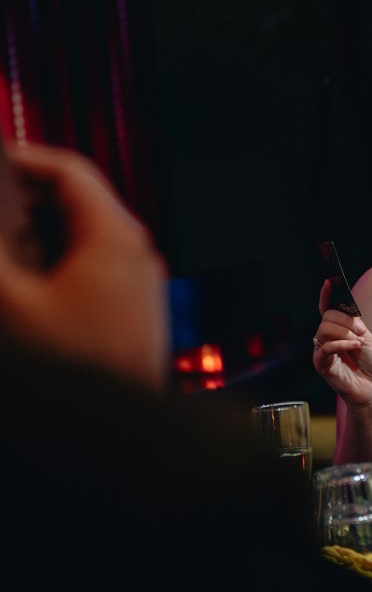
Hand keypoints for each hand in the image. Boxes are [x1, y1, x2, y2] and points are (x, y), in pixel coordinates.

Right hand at [0, 143, 168, 387]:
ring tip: (8, 262)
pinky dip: (55, 267)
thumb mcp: (12, 305)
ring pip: (80, 239)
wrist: (122, 432)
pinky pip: (90, 269)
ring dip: (36, 240)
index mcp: (116, 237)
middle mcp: (136, 254)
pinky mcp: (132, 309)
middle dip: (22, 206)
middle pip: (74, 204)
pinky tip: (28, 292)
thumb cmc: (82, 374)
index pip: (69, 171)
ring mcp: (139, 282)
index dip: (21, 159)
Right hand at [312, 279, 371, 408]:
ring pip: (324, 329)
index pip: (326, 309)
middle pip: (327, 317)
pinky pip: (324, 348)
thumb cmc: (371, 365)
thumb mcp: (365, 337)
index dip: (326, 295)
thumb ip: (353, 323)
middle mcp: (326, 339)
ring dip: (344, 333)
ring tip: (358, 342)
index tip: (329, 281)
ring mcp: (322, 352)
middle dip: (346, 321)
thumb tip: (345, 310)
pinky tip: (353, 346)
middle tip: (362, 332)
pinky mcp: (321, 366)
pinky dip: (340, 344)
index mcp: (337, 331)